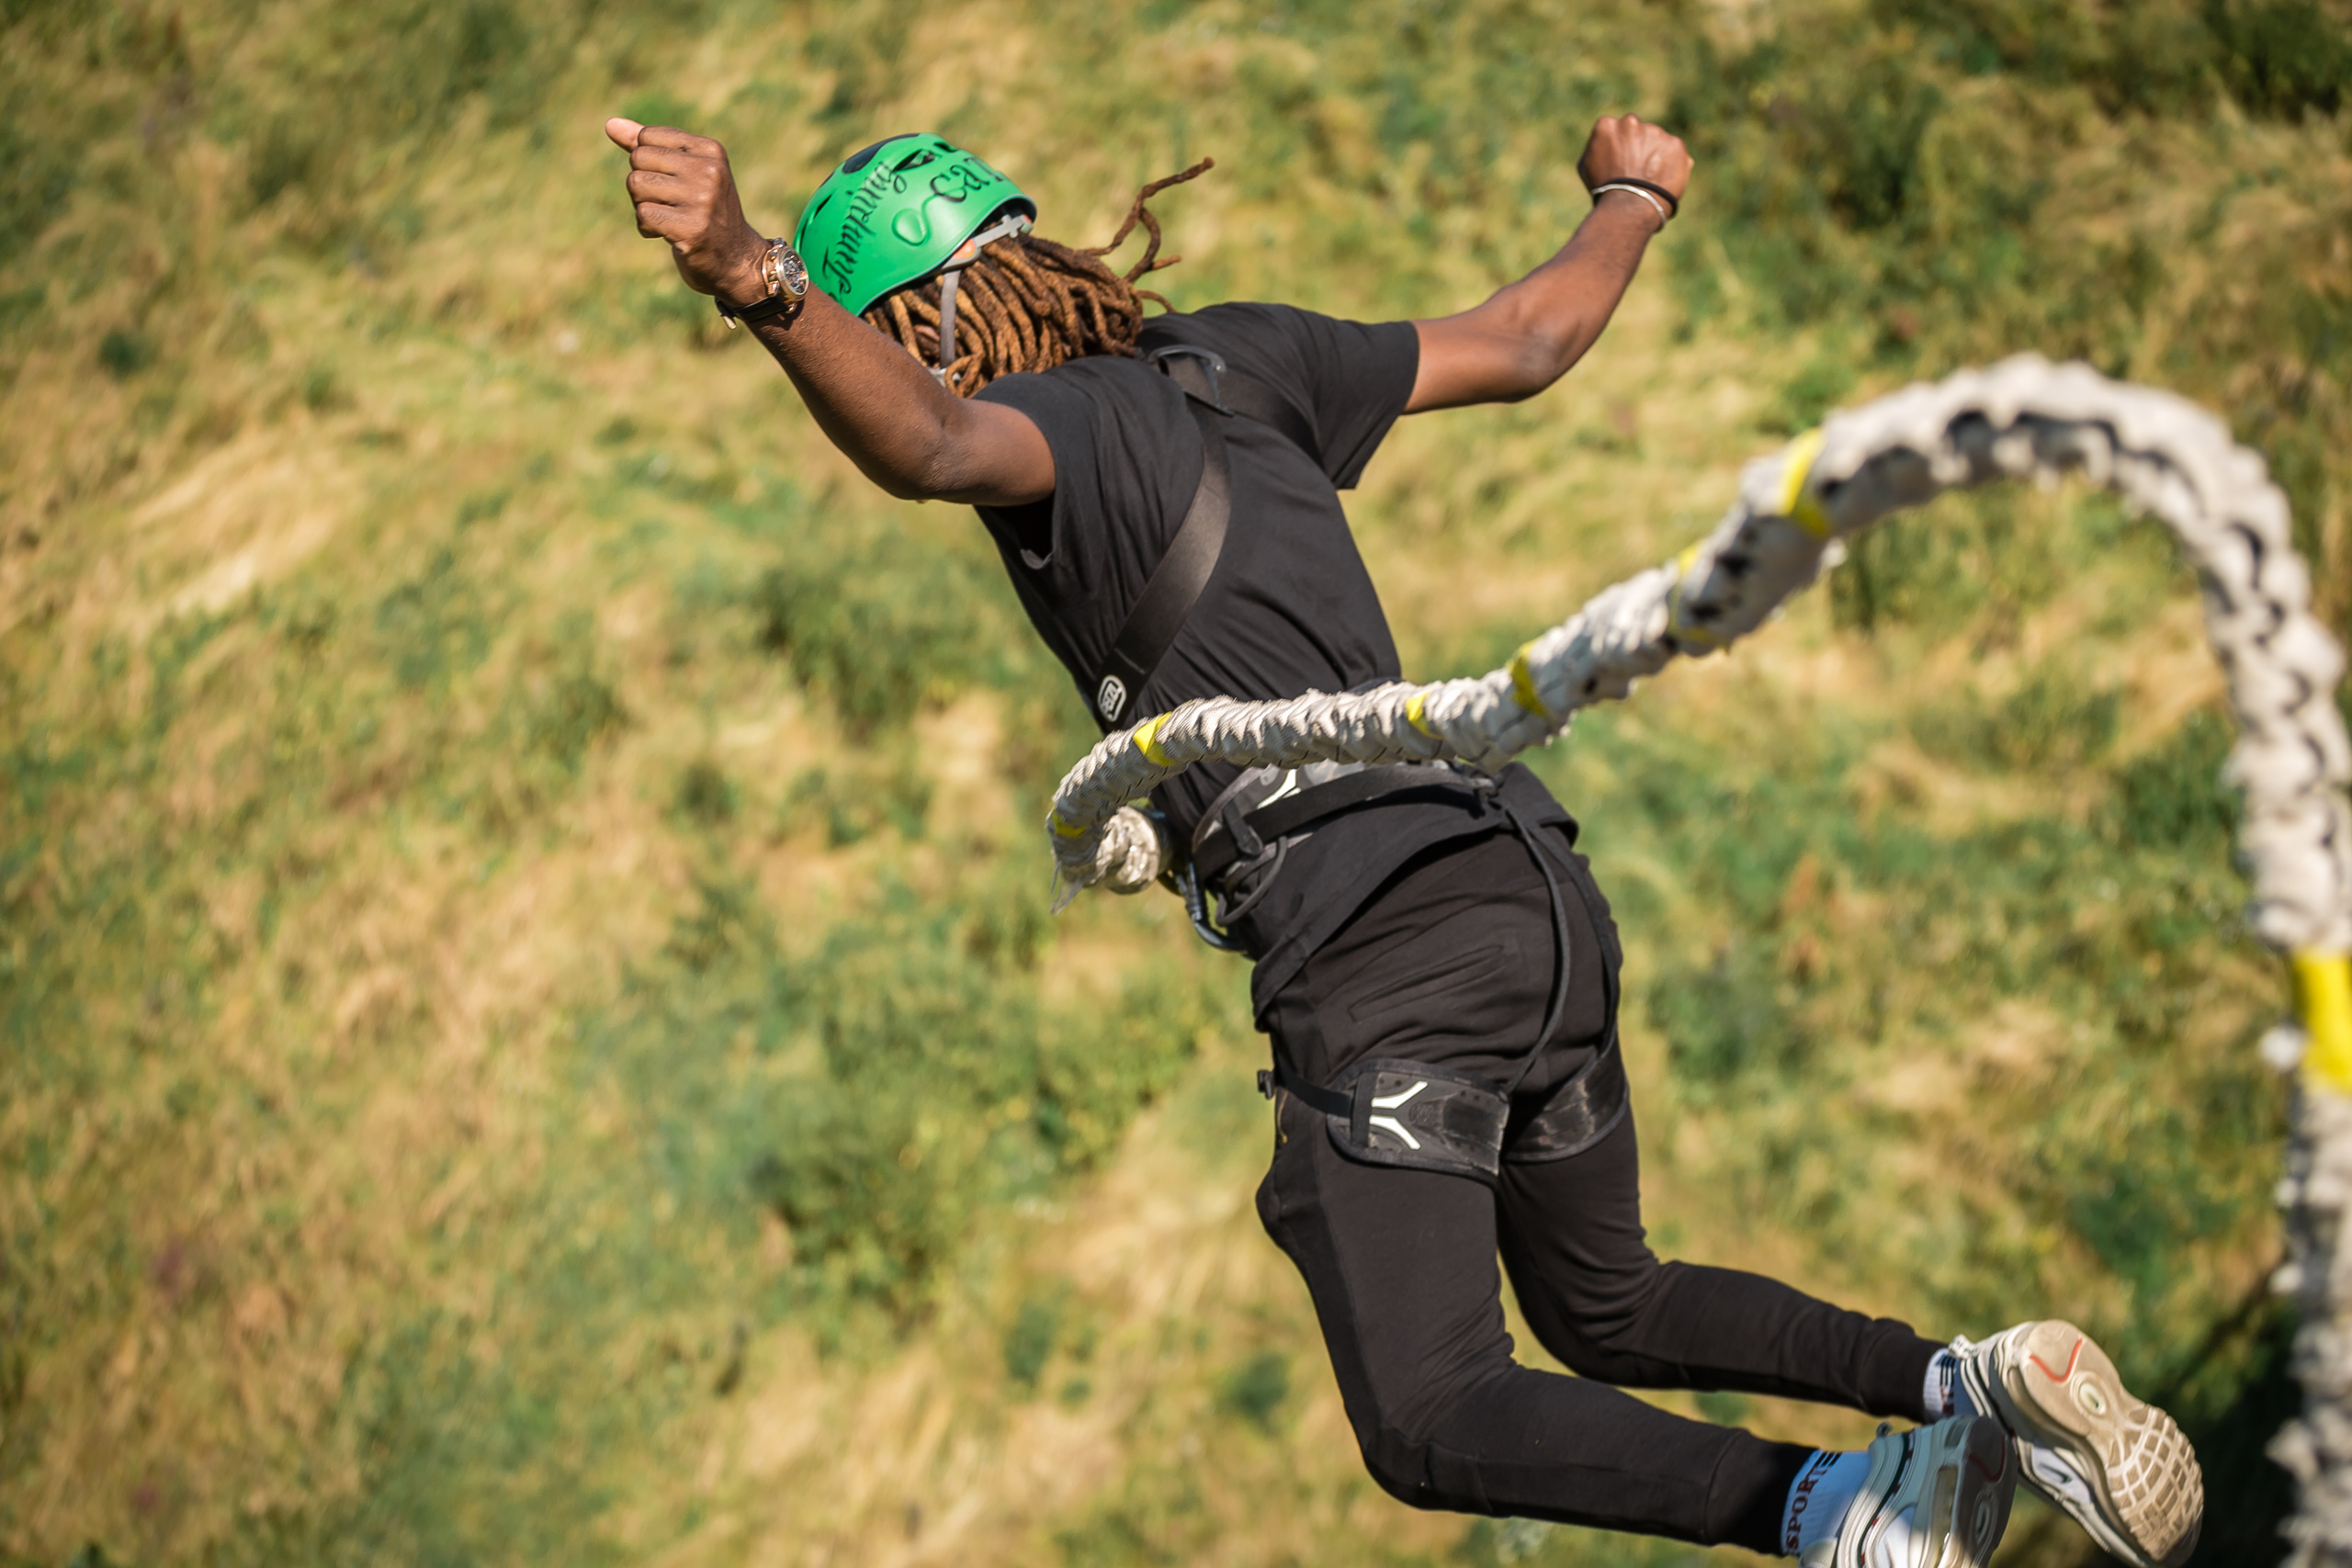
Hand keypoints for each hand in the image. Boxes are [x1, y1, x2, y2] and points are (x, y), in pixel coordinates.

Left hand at [605, 117, 769, 305]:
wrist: (736, 260)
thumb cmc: (704, 213)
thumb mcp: (683, 173)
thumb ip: (647, 147)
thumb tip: (610, 124)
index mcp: (710, 150)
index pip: (647, 137)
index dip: (647, 162)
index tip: (671, 182)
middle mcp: (709, 170)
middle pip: (638, 159)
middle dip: (642, 184)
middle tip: (667, 204)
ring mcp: (703, 200)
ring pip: (636, 185)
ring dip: (642, 206)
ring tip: (668, 218)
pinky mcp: (693, 228)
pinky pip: (643, 215)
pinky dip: (647, 228)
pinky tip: (667, 235)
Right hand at [1576, 114, 1692, 212]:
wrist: (1629, 207)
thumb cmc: (1603, 190)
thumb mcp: (1587, 166)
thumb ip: (1598, 147)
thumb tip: (1607, 144)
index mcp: (1607, 125)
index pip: (1613, 130)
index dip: (1616, 148)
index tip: (1618, 162)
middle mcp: (1631, 122)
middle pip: (1636, 131)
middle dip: (1637, 145)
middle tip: (1635, 169)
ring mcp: (1655, 131)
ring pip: (1656, 140)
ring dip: (1654, 154)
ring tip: (1649, 179)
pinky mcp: (1675, 143)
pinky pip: (1674, 152)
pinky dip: (1671, 163)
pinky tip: (1662, 180)